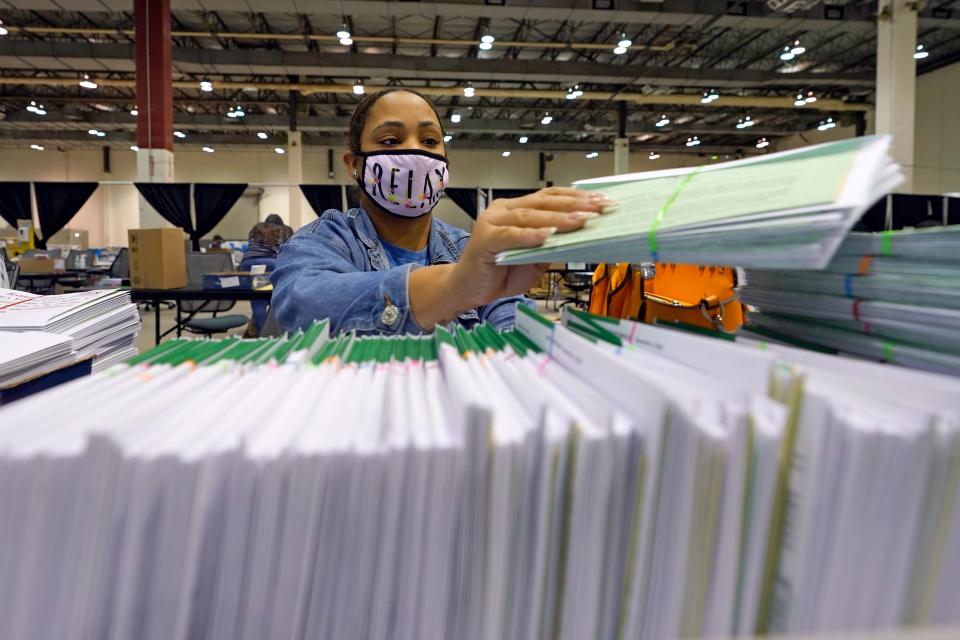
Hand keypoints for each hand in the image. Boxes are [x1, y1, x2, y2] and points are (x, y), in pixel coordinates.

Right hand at [447, 187, 614, 308]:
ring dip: (558, 219)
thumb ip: (552, 247)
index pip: (551, 197)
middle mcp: (503, 210)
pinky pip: (510, 236)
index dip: (577, 197)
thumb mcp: (534, 259)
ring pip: (529, 216)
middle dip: (575, 205)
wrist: (467, 289)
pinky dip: (530, 235)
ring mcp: (492, 222)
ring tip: (581, 221)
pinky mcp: (483, 240)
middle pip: (543, 202)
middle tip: (600, 209)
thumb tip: (583, 238)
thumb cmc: (500, 273)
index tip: (603, 201)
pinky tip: (548, 236)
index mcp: (516, 209)